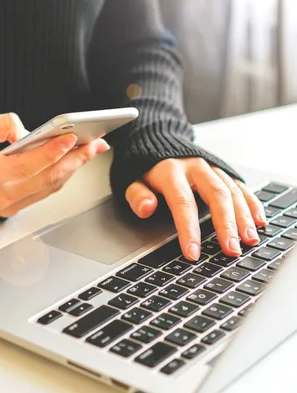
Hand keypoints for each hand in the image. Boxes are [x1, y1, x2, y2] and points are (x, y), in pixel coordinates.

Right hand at [0, 113, 109, 216]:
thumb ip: (2, 126)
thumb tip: (29, 134)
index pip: (25, 167)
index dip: (50, 153)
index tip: (70, 139)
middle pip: (46, 180)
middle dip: (74, 161)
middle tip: (94, 144)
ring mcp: (8, 206)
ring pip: (49, 188)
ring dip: (73, 168)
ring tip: (90, 150)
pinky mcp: (14, 209)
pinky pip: (44, 193)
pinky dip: (61, 176)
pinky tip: (73, 162)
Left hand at [125, 157, 266, 260]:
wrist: (158, 139)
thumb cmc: (146, 168)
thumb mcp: (132, 180)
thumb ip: (137, 195)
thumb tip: (146, 207)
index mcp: (170, 171)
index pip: (182, 202)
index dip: (188, 228)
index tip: (193, 253)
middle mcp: (195, 167)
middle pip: (216, 195)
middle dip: (225, 224)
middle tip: (231, 249)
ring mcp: (211, 168)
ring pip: (232, 191)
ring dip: (243, 217)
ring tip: (250, 240)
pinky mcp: (223, 170)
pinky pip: (240, 186)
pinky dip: (252, 203)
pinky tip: (259, 221)